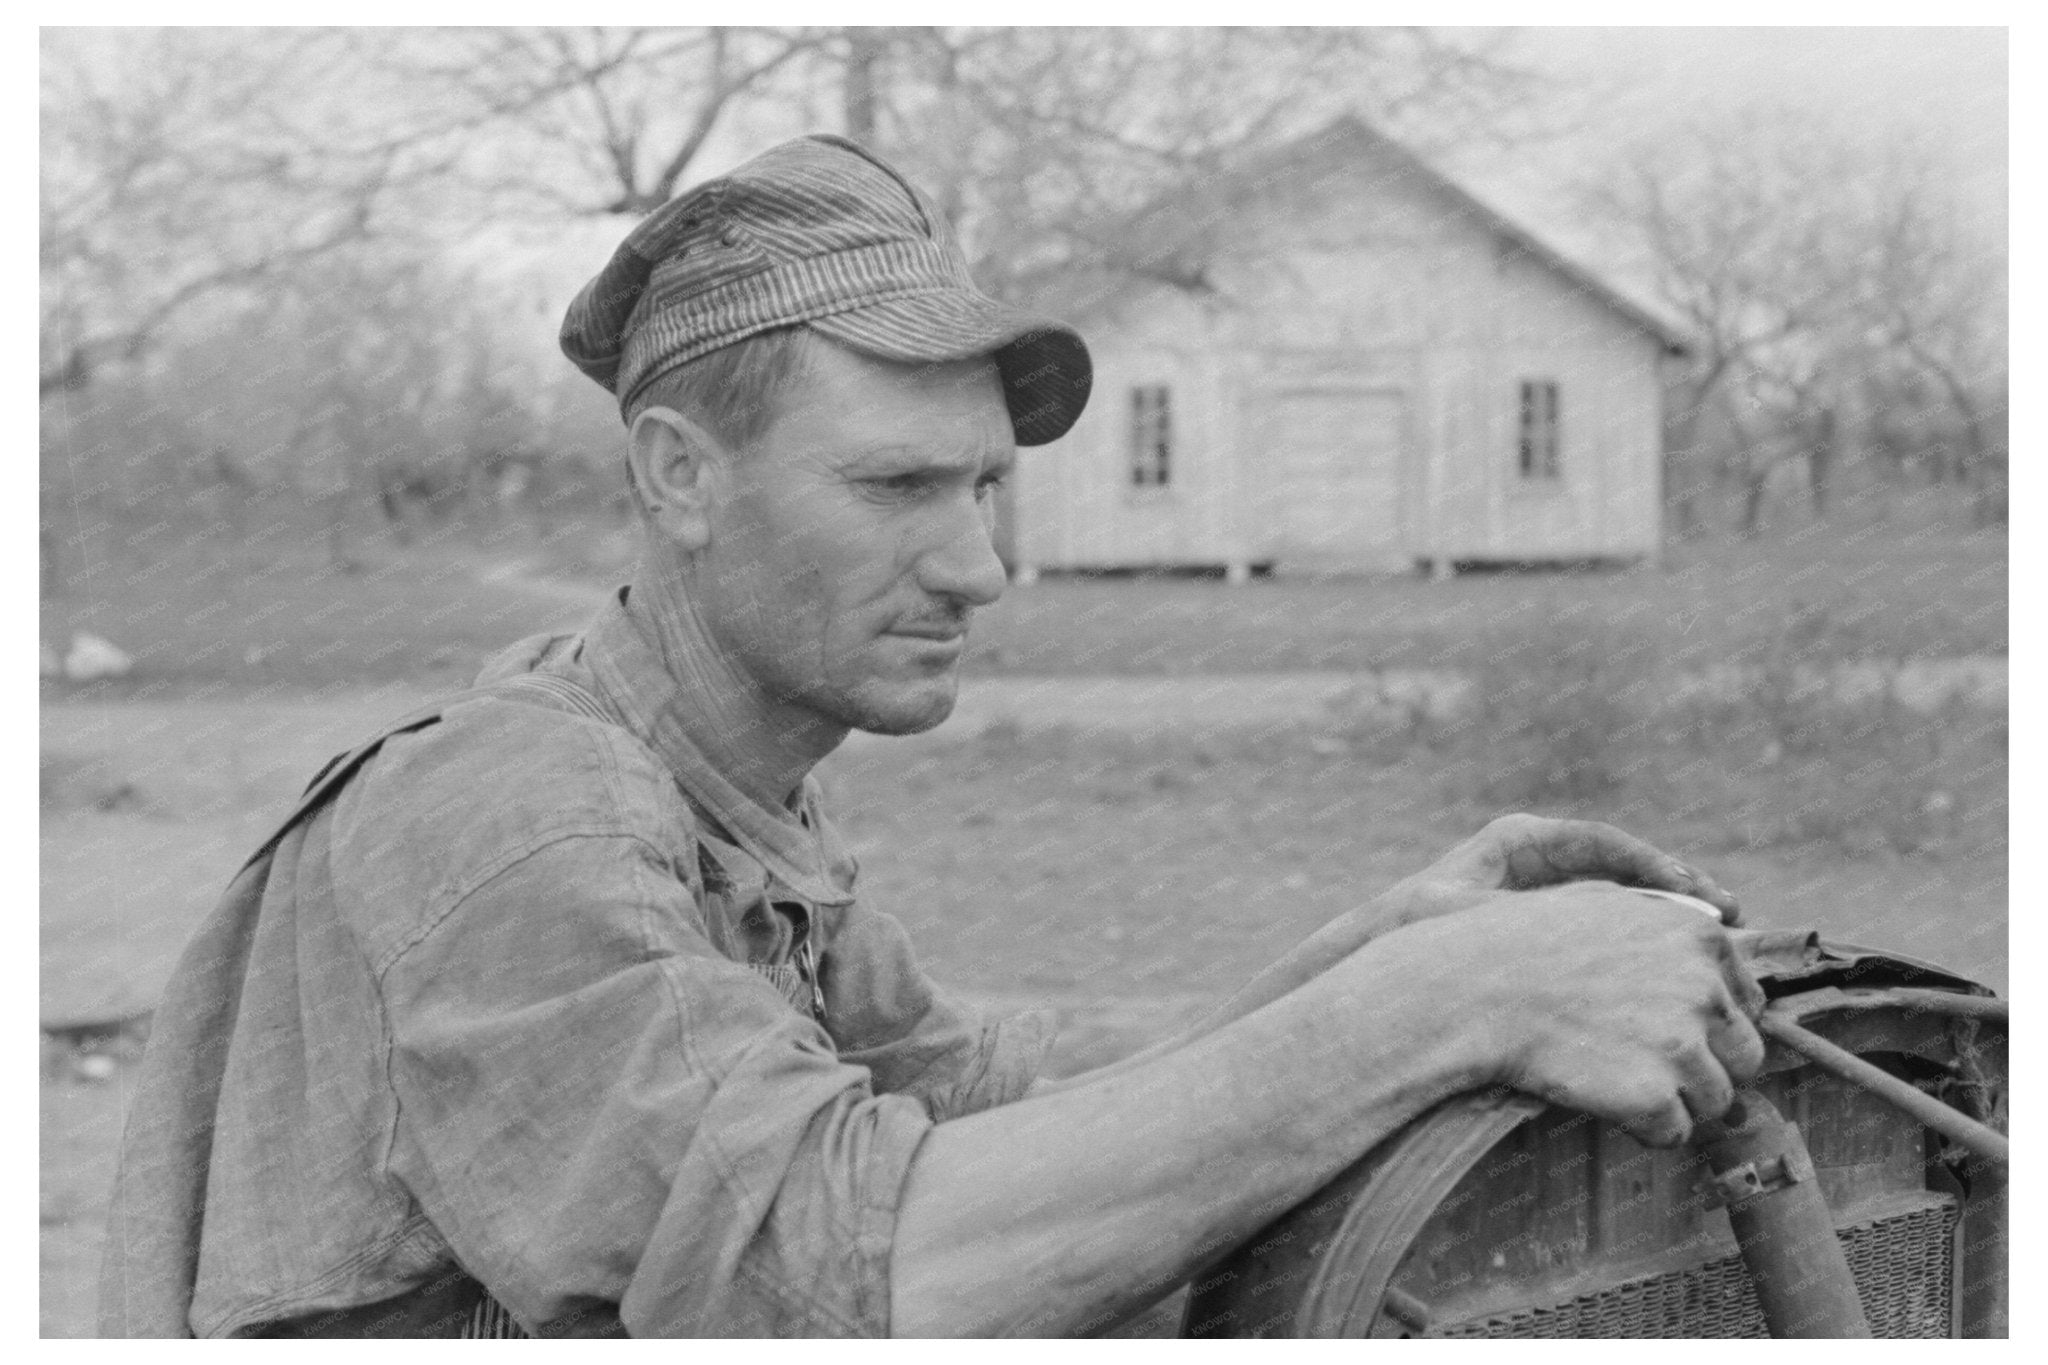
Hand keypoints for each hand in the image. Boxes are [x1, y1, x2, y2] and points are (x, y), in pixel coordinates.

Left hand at [1381, 813, 1740, 928]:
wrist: (1387, 957)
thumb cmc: (1411, 934)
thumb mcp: (1448, 915)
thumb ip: (1502, 914)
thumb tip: (1566, 918)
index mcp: (1519, 841)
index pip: (1600, 844)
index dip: (1652, 864)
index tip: (1693, 891)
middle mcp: (1543, 859)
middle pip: (1625, 867)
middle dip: (1678, 889)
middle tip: (1728, 916)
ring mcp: (1555, 891)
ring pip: (1627, 898)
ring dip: (1672, 919)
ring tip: (1724, 940)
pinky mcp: (1560, 925)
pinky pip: (1615, 929)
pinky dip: (1648, 943)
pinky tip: (1682, 970)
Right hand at [1403, 882, 1766, 1146]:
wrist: (1471, 989)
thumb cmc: (1530, 944)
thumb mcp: (1608, 906)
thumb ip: (1673, 923)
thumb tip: (1727, 927)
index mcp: (1701, 936)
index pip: (1748, 1003)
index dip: (1706, 1024)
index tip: (1658, 1027)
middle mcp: (1703, 986)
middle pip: (1745, 1056)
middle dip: (1703, 1068)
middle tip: (1643, 1064)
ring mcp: (1681, 1042)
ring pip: (1717, 1101)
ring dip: (1675, 1102)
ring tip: (1618, 1081)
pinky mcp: (1653, 1094)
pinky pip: (1675, 1133)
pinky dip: (1644, 1129)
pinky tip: (1603, 1100)